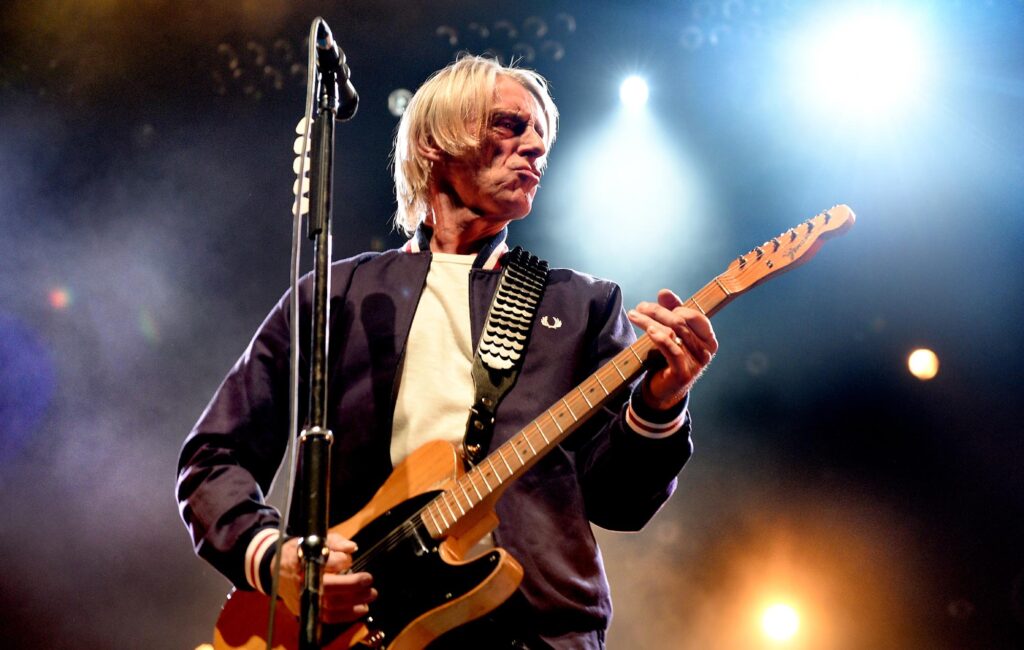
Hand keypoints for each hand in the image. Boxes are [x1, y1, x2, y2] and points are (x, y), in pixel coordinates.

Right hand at [277, 532, 376, 623]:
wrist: (276, 567)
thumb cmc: (301, 552)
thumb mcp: (317, 540)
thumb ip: (336, 542)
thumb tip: (352, 548)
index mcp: (304, 559)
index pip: (327, 562)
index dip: (343, 560)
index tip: (349, 559)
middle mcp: (303, 580)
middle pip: (329, 586)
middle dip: (353, 584)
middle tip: (369, 580)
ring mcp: (304, 597)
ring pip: (330, 605)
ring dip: (354, 601)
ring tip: (370, 594)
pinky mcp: (306, 609)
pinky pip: (327, 617)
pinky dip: (346, 615)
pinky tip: (361, 608)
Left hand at [627, 289, 717, 409]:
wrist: (662, 391)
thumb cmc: (667, 359)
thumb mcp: (672, 334)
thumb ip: (671, 312)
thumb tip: (664, 292)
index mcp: (708, 340)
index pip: (695, 316)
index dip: (676, 306)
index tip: (657, 300)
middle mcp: (706, 351)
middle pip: (681, 322)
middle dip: (658, 311)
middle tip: (640, 307)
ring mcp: (696, 363)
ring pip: (674, 333)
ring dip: (650, 321)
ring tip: (634, 315)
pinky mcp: (683, 373)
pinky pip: (673, 350)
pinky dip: (660, 338)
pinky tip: (648, 330)